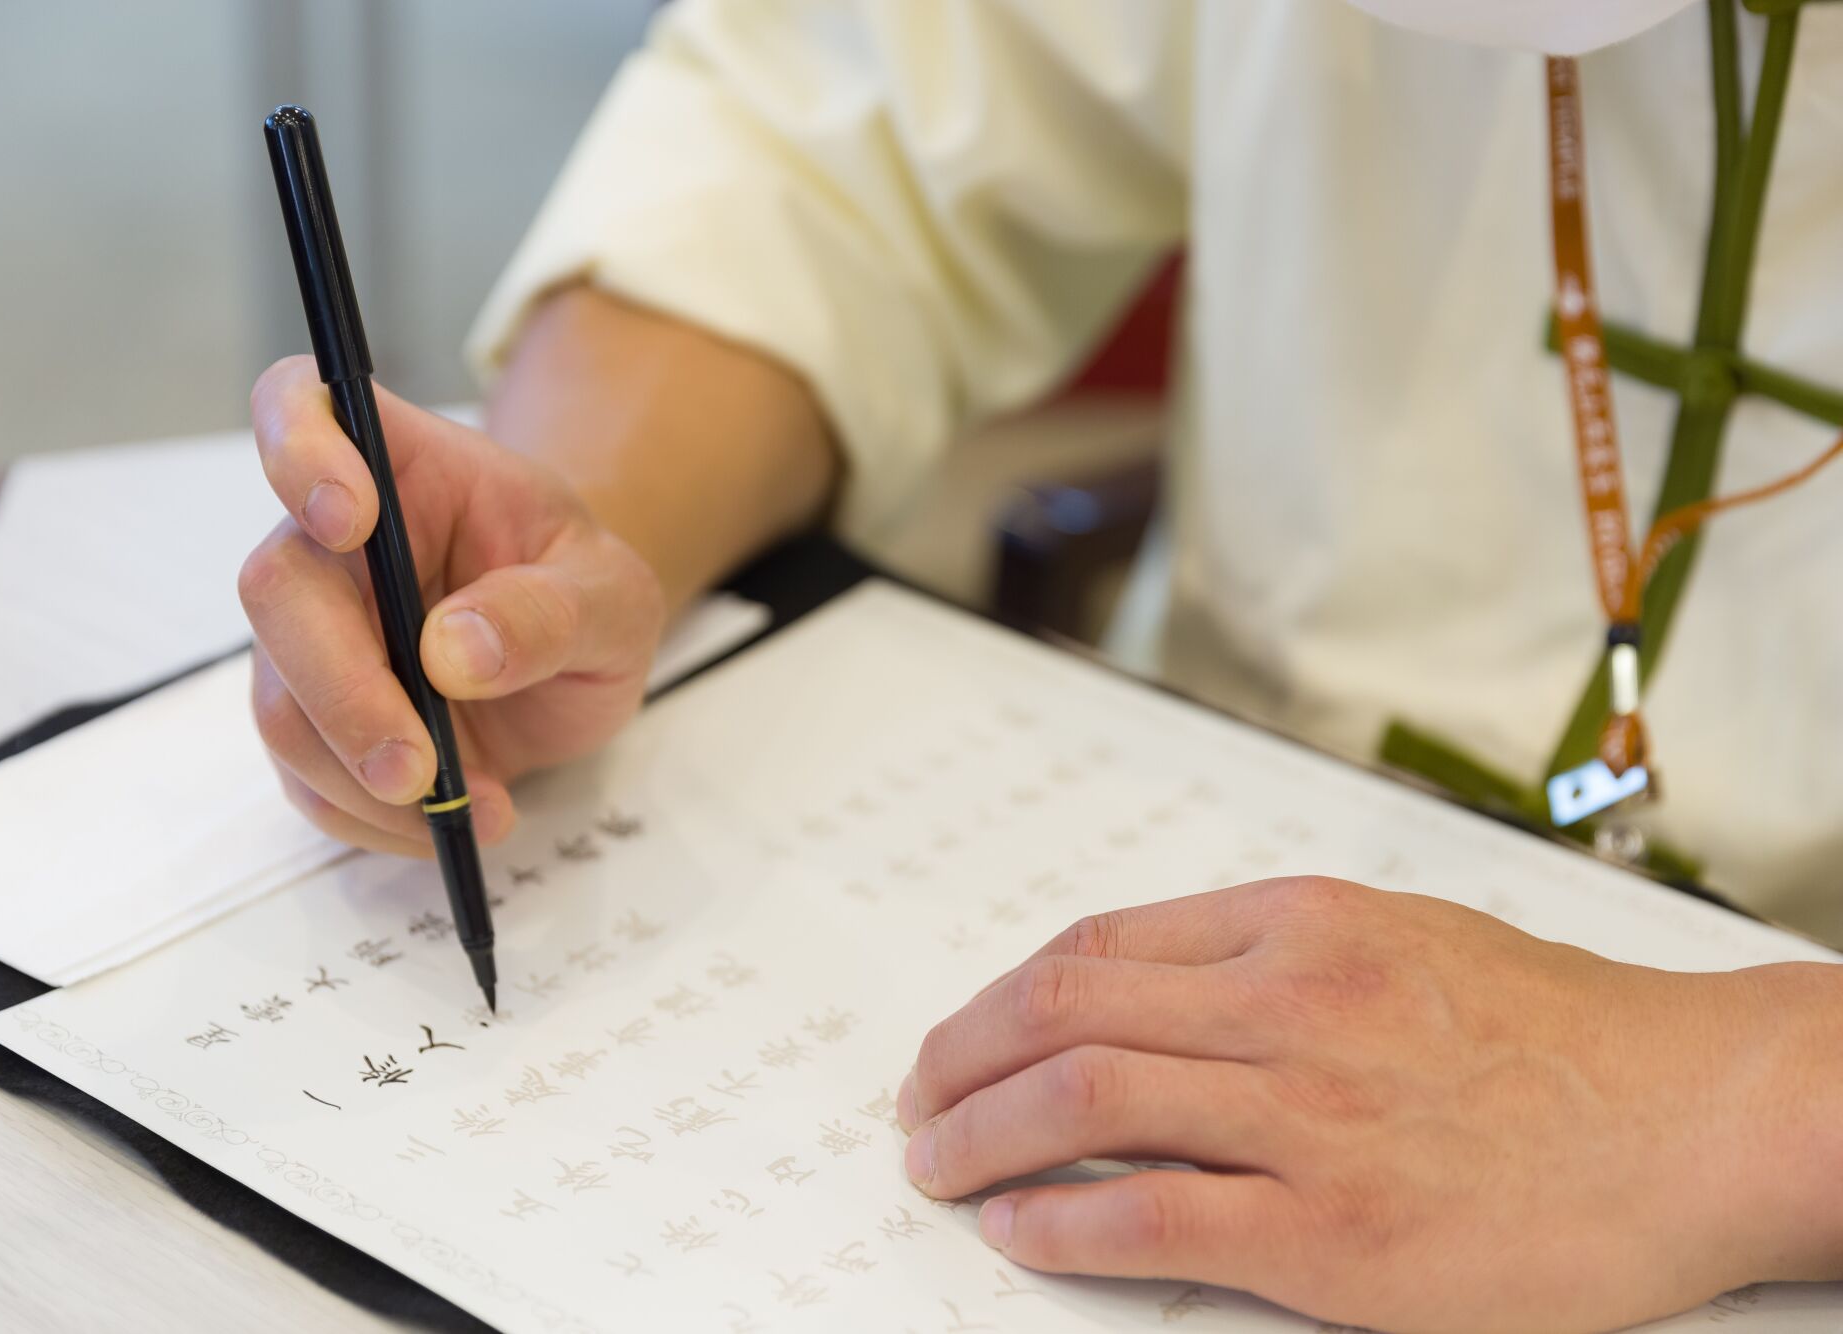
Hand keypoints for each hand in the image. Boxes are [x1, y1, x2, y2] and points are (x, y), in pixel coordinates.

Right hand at [240, 356, 664, 854]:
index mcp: (403, 466)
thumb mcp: (613, 598)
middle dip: (344, 692)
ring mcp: (311, 634)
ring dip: (364, 778)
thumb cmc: (583, 593)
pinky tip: (447, 824)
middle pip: (278, 591)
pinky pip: (307, 777)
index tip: (351, 518)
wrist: (572, 656)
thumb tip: (455, 651)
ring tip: (473, 807)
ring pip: (280, 703)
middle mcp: (331, 542)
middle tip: (421, 769)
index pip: (305, 408)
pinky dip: (372, 819)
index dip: (300, 449)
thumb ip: (549, 612)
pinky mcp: (315, 717)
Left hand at [898, 877, 1842, 1333]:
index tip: (963, 1035)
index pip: (1097, 947)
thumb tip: (1147, 989)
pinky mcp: (1336, 1233)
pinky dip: (1061, 1224)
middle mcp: (1289, 1005)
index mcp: (1299, 925)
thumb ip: (1275, 955)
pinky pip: (1153, 1221)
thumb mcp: (1405, 938)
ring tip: (936, 1165)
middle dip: (961, 1059)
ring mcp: (1308, 1118)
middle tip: (918, 1103)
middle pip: (1062, 1013)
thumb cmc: (1563, 1034)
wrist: (1700, 1116)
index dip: (1004, 996)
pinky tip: (1018, 1229)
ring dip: (981, 1136)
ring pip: (1083, 1103)